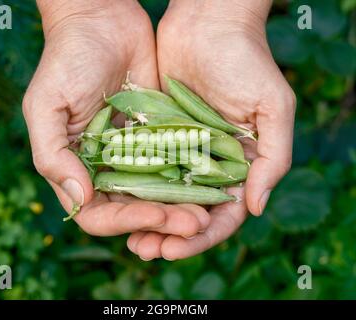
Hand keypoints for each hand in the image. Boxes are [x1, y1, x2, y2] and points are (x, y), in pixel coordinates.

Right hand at [23, 0, 209, 237]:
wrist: (104, 22)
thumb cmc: (67, 60)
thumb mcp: (46, 107)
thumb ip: (53, 156)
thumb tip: (80, 198)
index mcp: (77, 169)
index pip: (98, 214)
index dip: (125, 222)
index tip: (155, 215)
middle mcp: (107, 169)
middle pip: (135, 210)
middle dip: (163, 222)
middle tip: (194, 224)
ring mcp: (136, 154)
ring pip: (161, 194)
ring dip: (183, 207)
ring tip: (208, 213)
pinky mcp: (161, 136)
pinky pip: (178, 164)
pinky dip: (193, 178)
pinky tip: (215, 186)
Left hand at [127, 0, 295, 259]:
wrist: (208, 23)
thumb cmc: (247, 61)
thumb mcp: (272, 108)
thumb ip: (273, 159)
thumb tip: (256, 208)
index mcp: (240, 165)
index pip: (223, 214)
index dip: (201, 236)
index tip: (175, 247)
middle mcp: (210, 164)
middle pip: (189, 212)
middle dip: (168, 234)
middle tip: (145, 250)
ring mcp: (182, 150)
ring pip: (164, 196)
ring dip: (147, 218)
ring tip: (128, 239)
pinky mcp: (158, 134)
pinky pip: (145, 167)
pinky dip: (134, 188)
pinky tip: (117, 203)